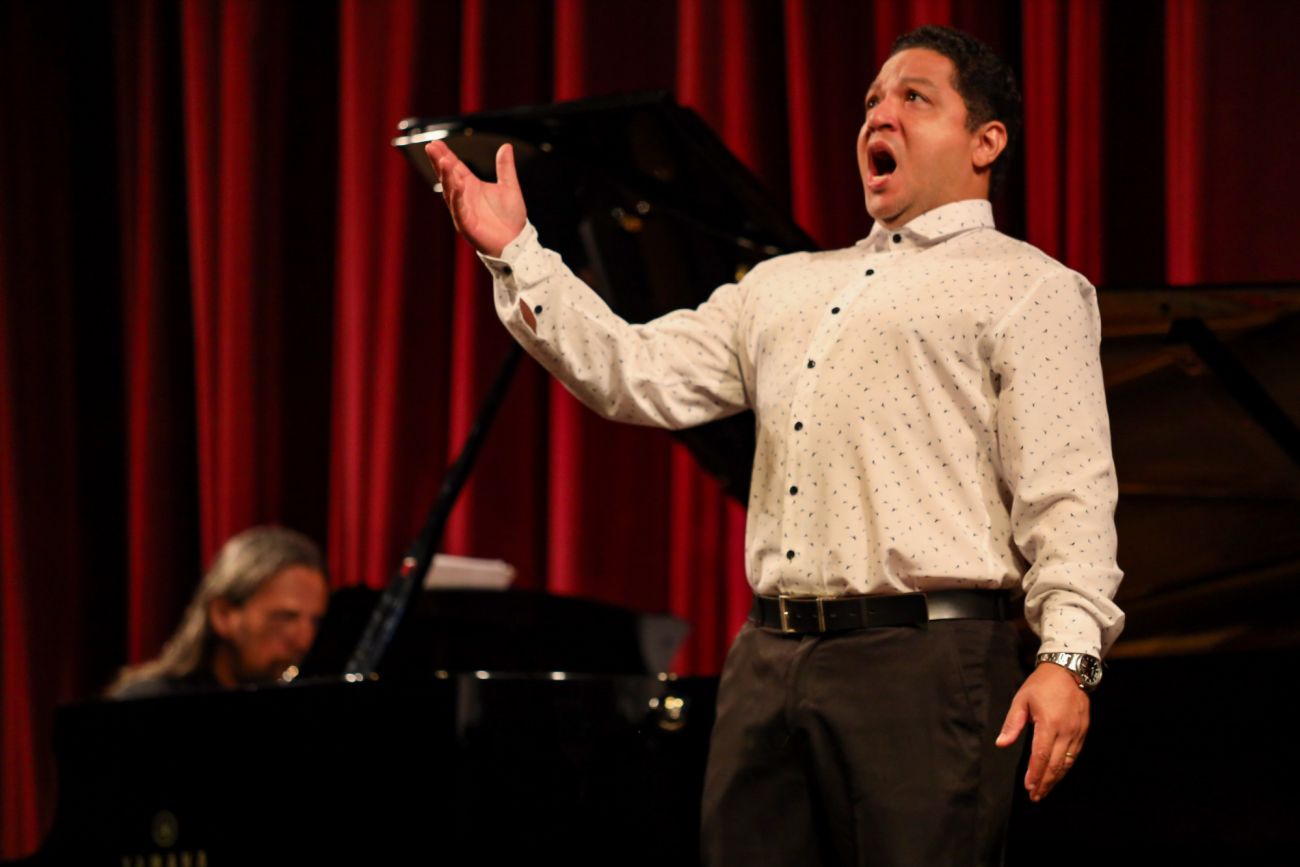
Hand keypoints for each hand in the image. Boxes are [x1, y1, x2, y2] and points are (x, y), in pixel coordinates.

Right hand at [424, 140, 526, 256]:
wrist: (516, 242)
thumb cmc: (511, 217)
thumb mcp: (509, 186)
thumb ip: (505, 167)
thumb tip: (506, 146)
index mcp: (471, 186)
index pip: (455, 168)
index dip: (445, 155)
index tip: (436, 143)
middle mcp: (464, 197)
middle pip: (448, 177)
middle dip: (439, 162)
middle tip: (431, 147)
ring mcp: (463, 211)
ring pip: (451, 192)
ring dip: (446, 177)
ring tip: (443, 161)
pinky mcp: (466, 225)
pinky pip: (459, 209)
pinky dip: (457, 197)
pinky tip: (456, 185)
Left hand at [995, 662, 1089, 801]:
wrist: (1068, 670)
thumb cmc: (1041, 684)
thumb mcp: (1021, 700)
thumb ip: (1012, 724)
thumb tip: (1001, 743)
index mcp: (1049, 723)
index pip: (1041, 755)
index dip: (1035, 773)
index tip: (1028, 787)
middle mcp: (1066, 731)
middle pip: (1056, 764)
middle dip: (1045, 782)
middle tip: (1035, 796)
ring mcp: (1077, 732)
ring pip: (1067, 762)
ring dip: (1056, 778)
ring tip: (1044, 790)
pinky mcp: (1083, 731)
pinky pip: (1074, 754)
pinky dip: (1065, 767)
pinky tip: (1057, 774)